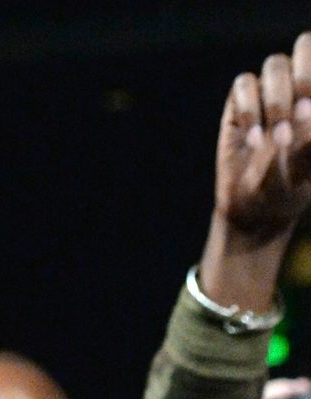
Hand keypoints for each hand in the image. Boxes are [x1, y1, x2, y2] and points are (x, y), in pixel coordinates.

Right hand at [214, 37, 310, 248]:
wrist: (255, 208)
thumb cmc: (293, 186)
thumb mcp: (310, 167)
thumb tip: (307, 110)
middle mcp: (298, 81)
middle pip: (305, 44)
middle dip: (305, 77)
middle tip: (303, 112)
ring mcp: (269, 88)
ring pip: (275, 64)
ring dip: (278, 101)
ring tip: (278, 139)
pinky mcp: (239, 101)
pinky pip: (243, 85)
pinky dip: (249, 111)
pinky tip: (253, 141)